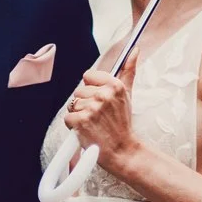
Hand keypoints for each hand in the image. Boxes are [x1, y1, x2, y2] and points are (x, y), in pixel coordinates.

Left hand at [65, 53, 138, 170]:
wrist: (122, 150)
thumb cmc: (122, 124)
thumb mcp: (127, 95)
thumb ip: (128, 71)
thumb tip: (134, 50)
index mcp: (114, 85)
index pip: (88, 76)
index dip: (91, 89)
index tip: (99, 100)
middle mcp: (103, 95)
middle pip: (79, 91)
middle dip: (85, 104)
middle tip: (98, 116)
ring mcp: (92, 108)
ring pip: (73, 105)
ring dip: (79, 116)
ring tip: (93, 124)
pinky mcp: (81, 121)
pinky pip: (68, 118)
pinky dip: (74, 126)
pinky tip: (87, 130)